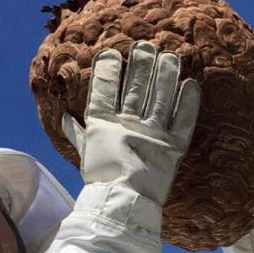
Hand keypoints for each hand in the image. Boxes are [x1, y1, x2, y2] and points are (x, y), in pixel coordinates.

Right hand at [61, 41, 199, 205]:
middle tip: (146, 45)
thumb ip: (77, 133)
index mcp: (103, 125)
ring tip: (170, 55)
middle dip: (141, 63)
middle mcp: (127, 125)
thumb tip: (63, 115)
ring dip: (166, 74)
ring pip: (161, 96)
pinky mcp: (173, 147)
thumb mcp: (85, 154)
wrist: (122, 206)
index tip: (111, 52)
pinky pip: (183, 119)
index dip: (108, 69)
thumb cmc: (100, 181)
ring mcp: (152, 135)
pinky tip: (190, 84)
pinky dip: (187, 101)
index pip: (104, 88)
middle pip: (136, 86)